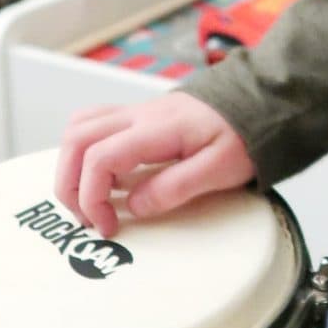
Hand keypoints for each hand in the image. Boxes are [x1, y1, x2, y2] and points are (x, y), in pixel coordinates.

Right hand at [53, 95, 254, 238]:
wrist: (258, 102)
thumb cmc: (243, 135)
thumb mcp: (220, 168)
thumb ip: (175, 188)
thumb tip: (133, 206)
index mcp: (157, 128)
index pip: (100, 157)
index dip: (92, 197)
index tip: (108, 226)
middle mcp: (138, 115)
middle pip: (76, 139)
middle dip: (69, 184)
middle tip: (88, 218)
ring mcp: (136, 112)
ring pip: (79, 128)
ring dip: (72, 166)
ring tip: (90, 200)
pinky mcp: (138, 117)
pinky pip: (94, 125)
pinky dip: (85, 152)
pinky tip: (106, 178)